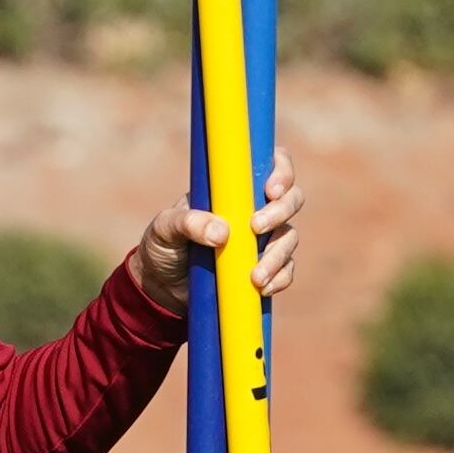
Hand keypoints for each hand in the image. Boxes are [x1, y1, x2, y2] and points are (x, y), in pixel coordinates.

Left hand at [127, 157, 302, 315]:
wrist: (162, 288)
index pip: (270, 164)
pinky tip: (262, 287)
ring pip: (289, 236)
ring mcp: (262, 239)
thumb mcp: (164, 229)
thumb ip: (187, 223)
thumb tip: (221, 232)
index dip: (281, 171)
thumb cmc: (163, 246)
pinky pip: (286, 269)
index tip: (271, 190)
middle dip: (281, 210)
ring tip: (256, 275)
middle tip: (256, 226)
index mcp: (233, 190)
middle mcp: (254, 209)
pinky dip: (280, 277)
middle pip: (291, 198)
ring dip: (279, 254)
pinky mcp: (264, 267)